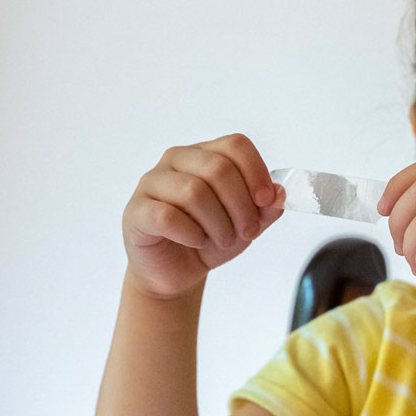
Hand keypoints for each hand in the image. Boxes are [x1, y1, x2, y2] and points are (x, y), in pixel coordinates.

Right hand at [122, 133, 282, 298]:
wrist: (177, 270)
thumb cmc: (211, 238)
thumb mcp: (248, 224)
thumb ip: (266, 208)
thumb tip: (279, 192)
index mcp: (206, 154)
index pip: (235, 145)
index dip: (257, 173)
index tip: (266, 201)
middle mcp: (177, 160)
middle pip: (218, 168)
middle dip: (241, 206)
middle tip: (248, 231)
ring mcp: (152, 183)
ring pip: (193, 191)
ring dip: (219, 223)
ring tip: (224, 239)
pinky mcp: (136, 211)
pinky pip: (167, 216)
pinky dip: (192, 233)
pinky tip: (198, 242)